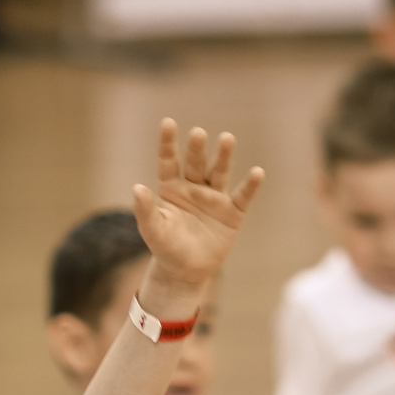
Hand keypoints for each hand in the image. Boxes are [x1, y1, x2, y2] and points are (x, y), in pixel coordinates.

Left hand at [131, 121, 263, 293]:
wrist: (186, 271)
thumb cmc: (166, 247)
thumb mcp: (153, 230)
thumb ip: (146, 210)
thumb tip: (137, 188)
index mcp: (172, 188)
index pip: (169, 161)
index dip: (168, 143)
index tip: (167, 122)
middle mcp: (194, 187)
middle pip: (195, 163)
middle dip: (196, 149)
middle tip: (197, 134)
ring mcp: (214, 197)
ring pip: (219, 173)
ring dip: (223, 157)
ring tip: (227, 138)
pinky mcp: (232, 212)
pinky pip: (243, 197)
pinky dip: (250, 185)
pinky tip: (257, 173)